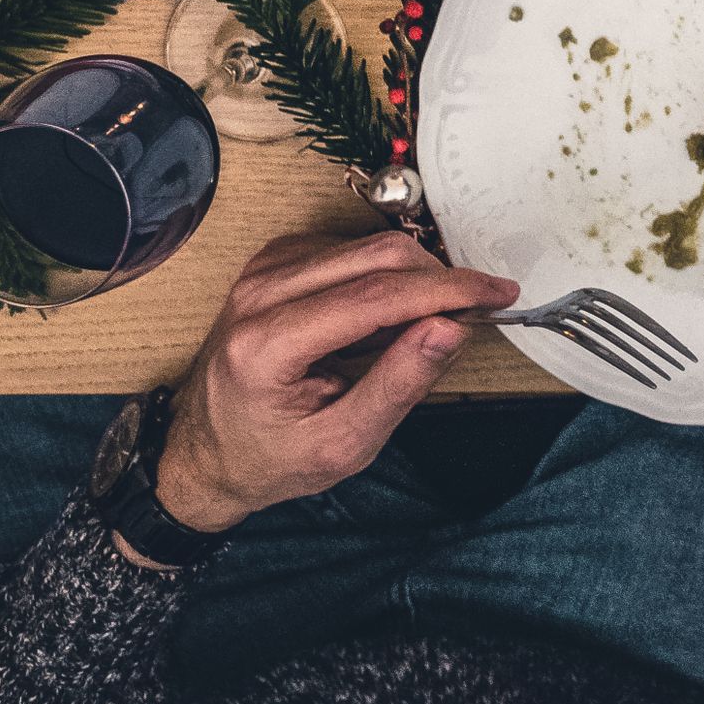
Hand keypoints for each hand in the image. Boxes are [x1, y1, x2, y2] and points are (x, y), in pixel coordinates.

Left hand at [151, 229, 512, 532]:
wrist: (204, 455)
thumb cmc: (268, 458)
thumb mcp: (342, 445)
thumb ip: (398, 385)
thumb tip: (450, 328)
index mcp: (267, 344)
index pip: (378, 294)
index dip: (449, 289)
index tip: (499, 294)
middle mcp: (259, 294)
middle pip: (378, 255)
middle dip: (440, 279)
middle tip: (473, 312)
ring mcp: (262, 272)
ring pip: (368, 245)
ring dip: (413, 278)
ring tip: (419, 328)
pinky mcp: (272, 262)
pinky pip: (350, 248)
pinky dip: (384, 276)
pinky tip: (382, 317)